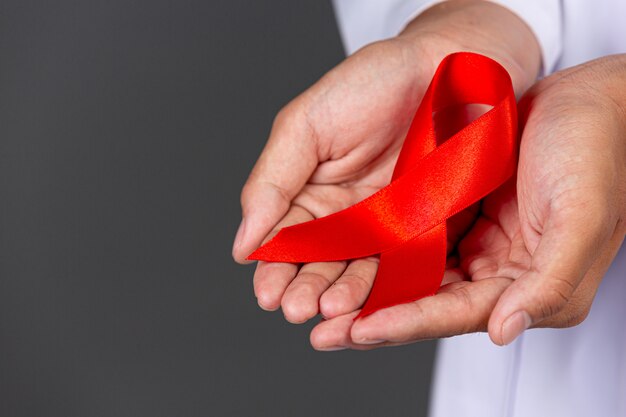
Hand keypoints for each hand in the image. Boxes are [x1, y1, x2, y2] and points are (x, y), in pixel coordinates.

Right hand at [232, 1, 538, 323]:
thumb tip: (243, 242)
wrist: (444, 68)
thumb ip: (271, 182)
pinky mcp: (422, 232)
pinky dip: (386, 289)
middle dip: (304, 289)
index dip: (273, 269)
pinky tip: (369, 305)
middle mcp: (342, 217)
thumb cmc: (370, 84)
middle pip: (317, 264)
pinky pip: (402, 268)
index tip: (268, 293)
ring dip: (340, 296)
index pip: (282, 241)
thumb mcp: (304, 125)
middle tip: (297, 308)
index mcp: (306, 193)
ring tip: (327, 310)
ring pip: (357, 273)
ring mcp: (383, 227)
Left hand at [311, 54, 625, 349]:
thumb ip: (549, 281)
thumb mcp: (581, 217)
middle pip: (425, 304)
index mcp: (530, 286)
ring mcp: (479, 246)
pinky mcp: (464, 217)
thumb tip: (504, 331)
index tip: (356, 331)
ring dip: (369, 290)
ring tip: (320, 301)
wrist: (591, 103)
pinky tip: (347, 256)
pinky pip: (416, 241)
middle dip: (373, 318)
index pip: (455, 313)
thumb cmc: (597, 153)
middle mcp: (500, 275)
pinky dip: (382, 252)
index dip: (405, 323)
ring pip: (414, 277)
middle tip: (321, 330)